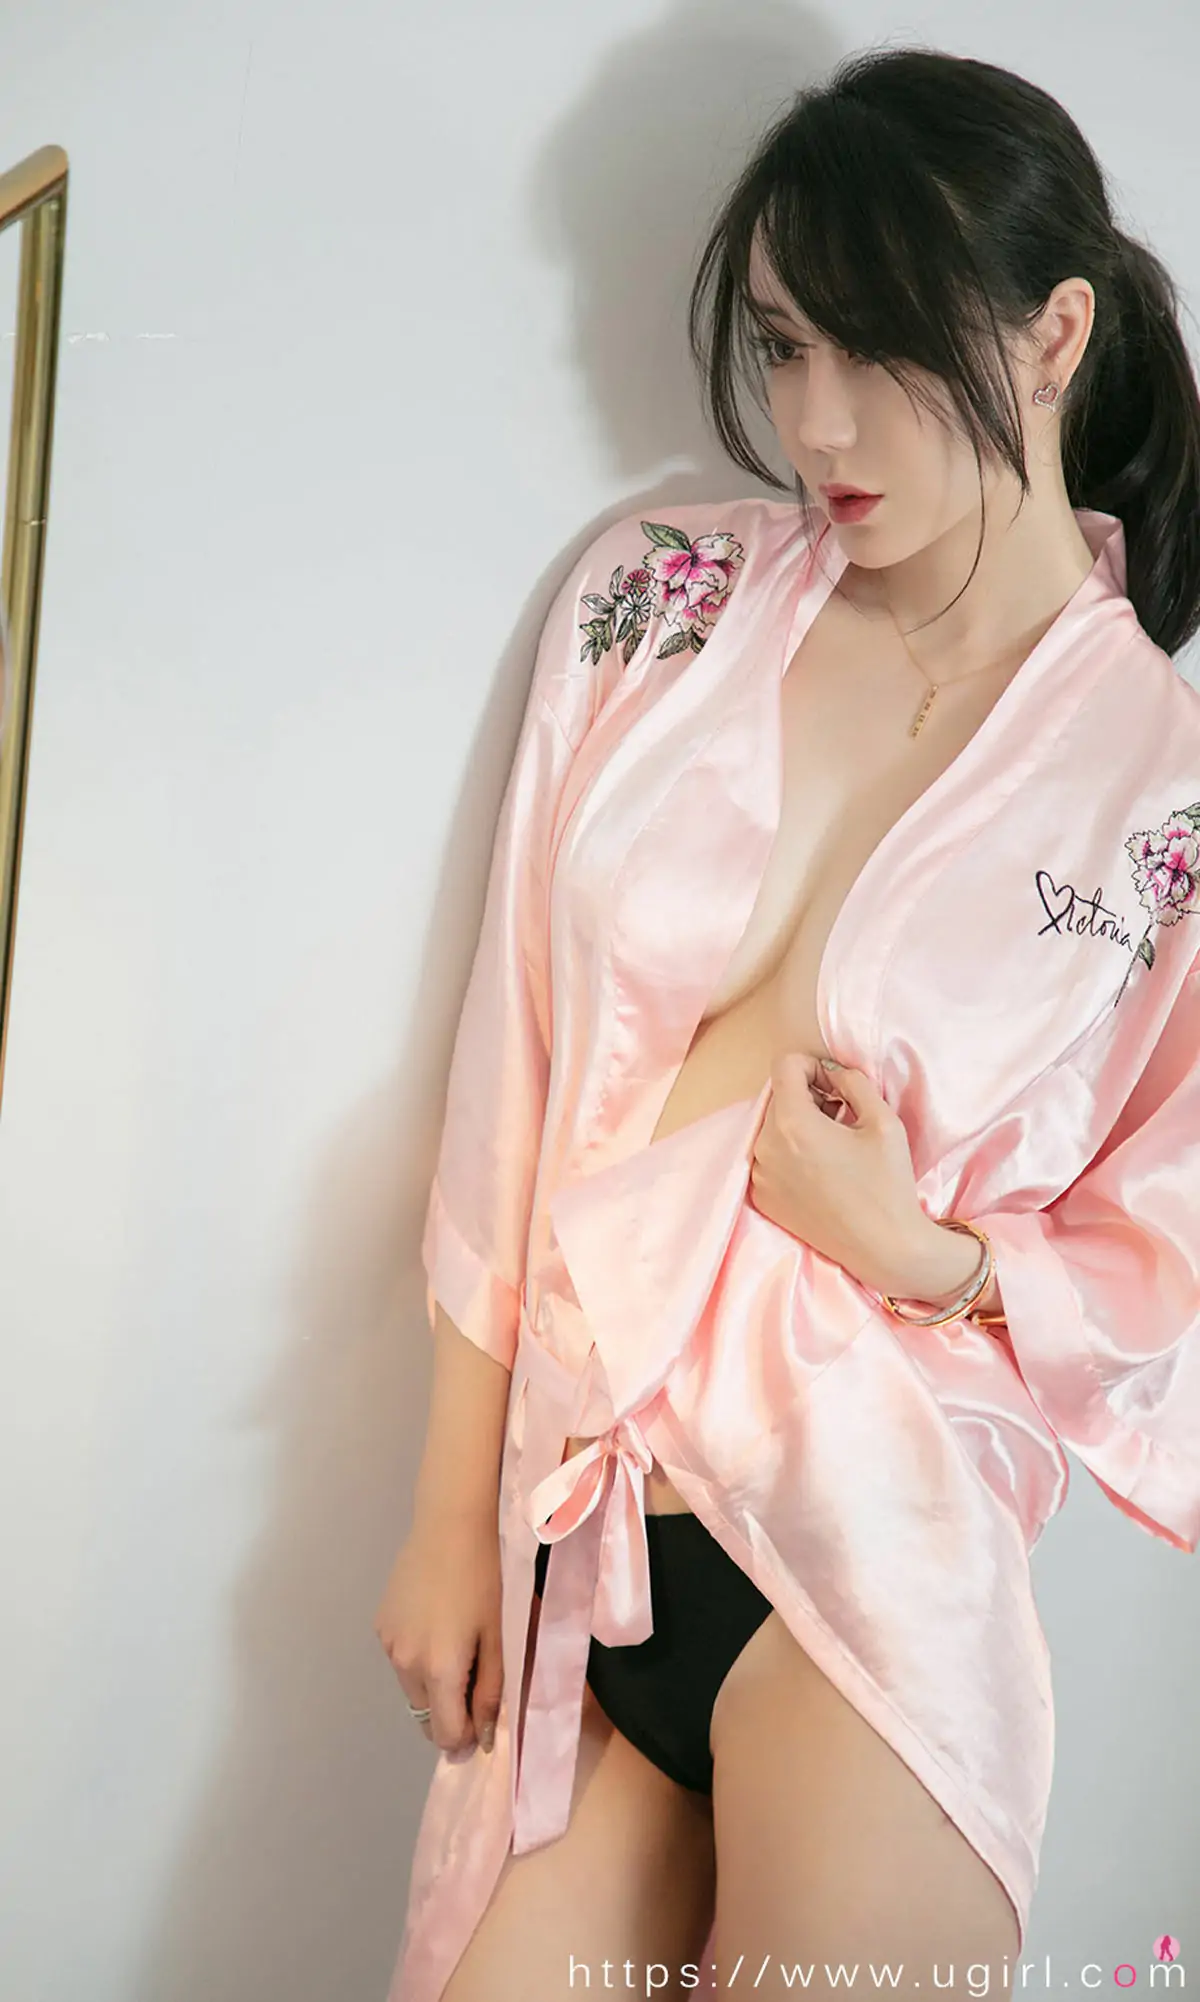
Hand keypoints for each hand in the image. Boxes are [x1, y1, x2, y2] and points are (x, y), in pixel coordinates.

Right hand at [373, 1507, 503, 1756]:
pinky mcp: (381, 1625)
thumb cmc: (485, 1579)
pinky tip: (436, 1624)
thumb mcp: (498, 1637)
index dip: (465, 1738)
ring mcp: (388, 1644)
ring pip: (411, 1688)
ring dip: (433, 1685)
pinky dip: (418, 1658)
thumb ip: (490, 1692)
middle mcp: (405, 1663)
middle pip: (425, 1715)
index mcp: (439, 1669)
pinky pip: (400, 1659)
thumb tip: (482, 1738)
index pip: (444, 1734)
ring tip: (457, 1645)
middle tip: (475, 1679)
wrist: (450, 1525)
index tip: (482, 1722)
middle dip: (450, 1711)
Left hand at [748, 1052, 942, 1297]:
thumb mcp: (883, 1120)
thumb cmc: (888, 1184)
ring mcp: (760, 1176)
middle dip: (808, 1097)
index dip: (814, 1067)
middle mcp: (765, 1147)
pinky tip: (821, 1171)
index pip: (785, 1066)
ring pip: (772, 1127)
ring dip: (798, 1125)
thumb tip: (832, 1072)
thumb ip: (853, 1082)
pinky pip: (769, 1157)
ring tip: (833, 1147)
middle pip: (778, 1097)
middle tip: (842, 1118)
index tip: (837, 1088)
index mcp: (792, 1124)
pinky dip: (790, 1153)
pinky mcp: (763, 1198)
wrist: (884, 1248)